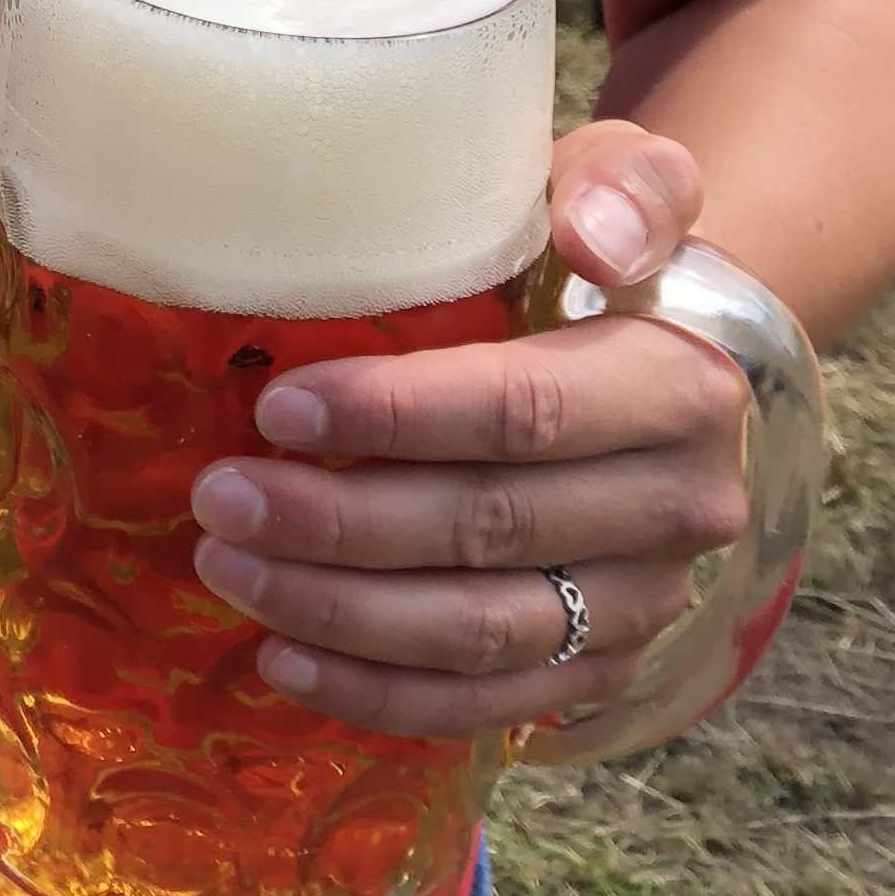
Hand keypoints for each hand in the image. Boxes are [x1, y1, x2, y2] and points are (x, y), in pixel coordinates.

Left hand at [185, 124, 752, 739]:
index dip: (396, 416)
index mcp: (678, 389)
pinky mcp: (602, 669)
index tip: (276, 406)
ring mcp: (642, 605)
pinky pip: (484, 704)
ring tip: (227, 565)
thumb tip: (593, 237)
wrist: (673, 367)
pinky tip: (282, 659)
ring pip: (477, 632)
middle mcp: (677, 511)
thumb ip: (623, 191)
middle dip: (335, 522)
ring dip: (337, 612)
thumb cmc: (604, 265)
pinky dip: (378, 693)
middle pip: (486, 530)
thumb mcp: (624, 191)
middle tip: (217, 496)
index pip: (523, 414)